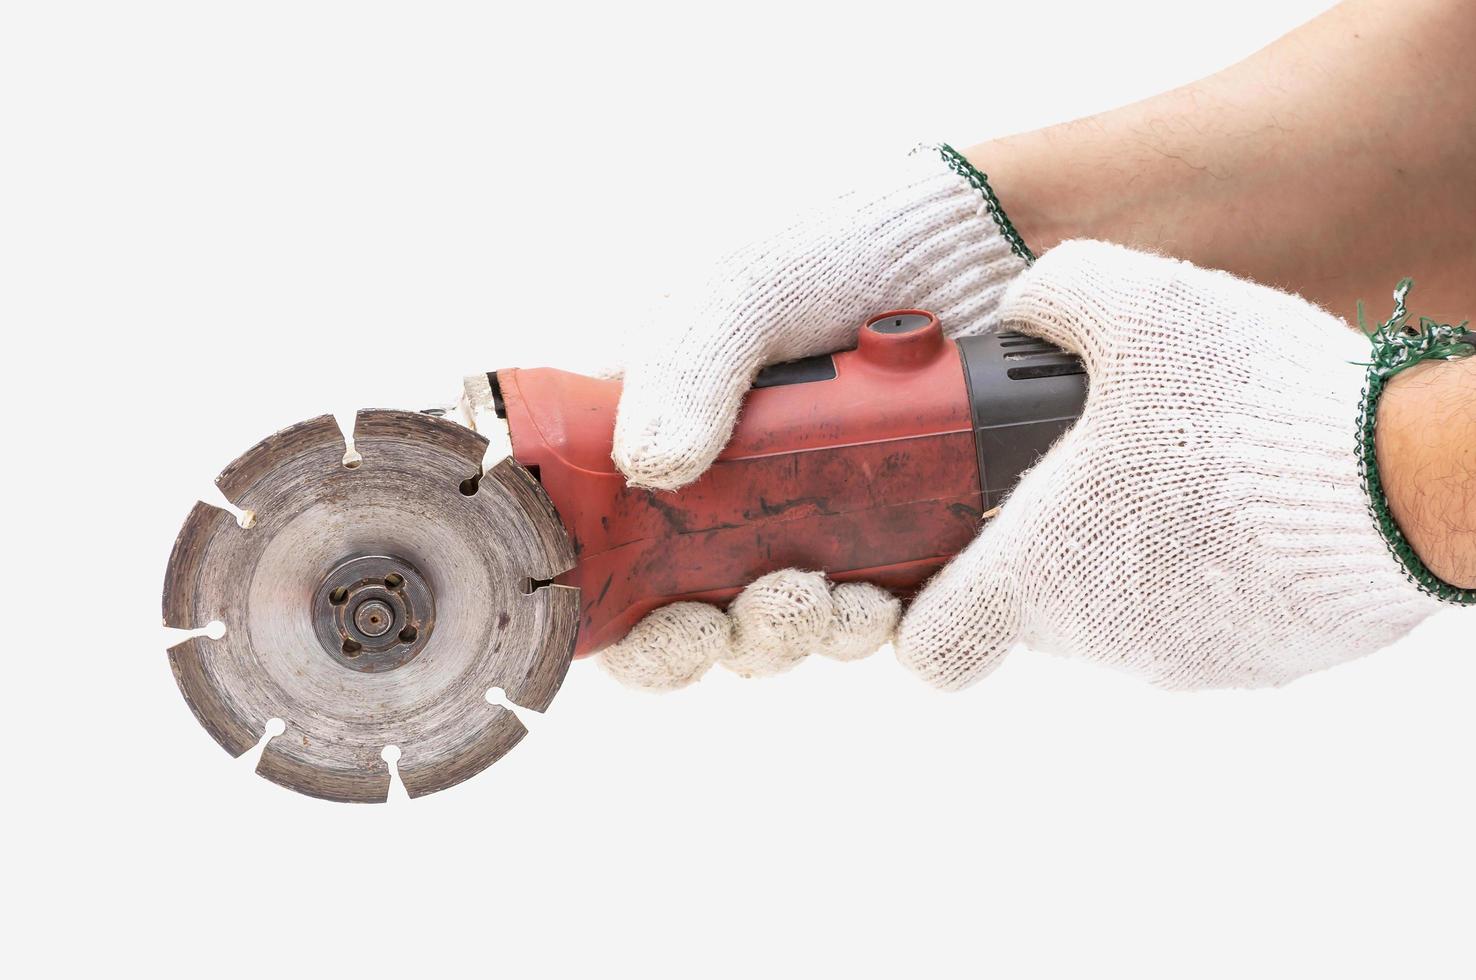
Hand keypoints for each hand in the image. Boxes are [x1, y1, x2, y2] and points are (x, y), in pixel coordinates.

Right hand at [600, 144, 1029, 689]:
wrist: (973, 248)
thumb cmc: (835, 248)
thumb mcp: (744, 289)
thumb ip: (685, 365)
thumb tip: (649, 465)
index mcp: (656, 435)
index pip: (604, 551)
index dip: (623, 615)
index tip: (668, 627)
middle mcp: (718, 488)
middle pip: (686, 613)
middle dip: (725, 637)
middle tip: (768, 609)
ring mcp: (800, 516)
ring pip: (775, 624)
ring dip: (797, 633)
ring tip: (833, 598)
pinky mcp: (878, 535)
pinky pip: (859, 615)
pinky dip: (866, 624)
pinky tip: (884, 598)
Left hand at [895, 241, 1443, 688]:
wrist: (1397, 481)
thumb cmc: (1244, 404)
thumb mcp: (1131, 305)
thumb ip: (1052, 295)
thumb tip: (1023, 309)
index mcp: (1037, 574)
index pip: (934, 645)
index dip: (925, 612)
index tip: (951, 564)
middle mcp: (1097, 638)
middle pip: (1034, 608)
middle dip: (1048, 542)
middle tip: (1092, 468)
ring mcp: (1181, 662)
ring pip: (1121, 610)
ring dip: (1132, 553)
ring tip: (1185, 473)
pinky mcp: (1260, 667)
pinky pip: (1205, 620)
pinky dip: (1209, 574)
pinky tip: (1245, 510)